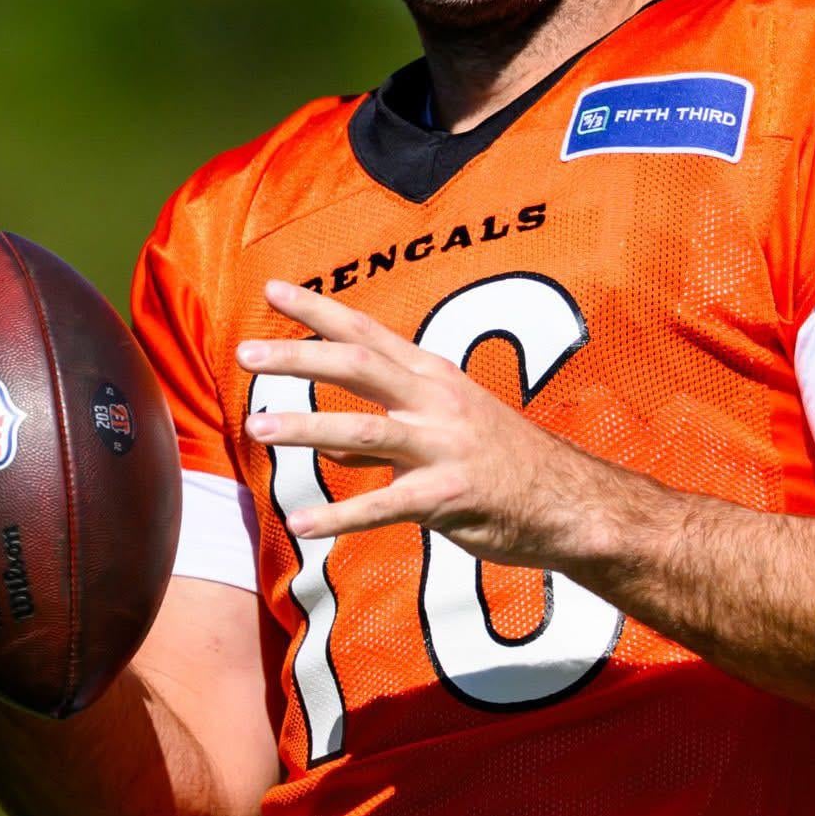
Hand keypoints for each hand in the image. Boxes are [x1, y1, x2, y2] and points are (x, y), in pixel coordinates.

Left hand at [236, 281, 614, 566]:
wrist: (569, 502)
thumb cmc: (503, 464)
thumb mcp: (447, 430)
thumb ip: (383, 435)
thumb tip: (327, 447)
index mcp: (433, 377)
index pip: (367, 333)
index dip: (318, 310)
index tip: (271, 290)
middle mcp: (436, 401)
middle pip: (358, 366)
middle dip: (298, 356)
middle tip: (245, 353)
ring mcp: (442, 447)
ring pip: (363, 430)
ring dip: (305, 426)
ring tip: (256, 427)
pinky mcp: (447, 496)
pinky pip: (383, 506)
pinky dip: (338, 516)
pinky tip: (301, 525)